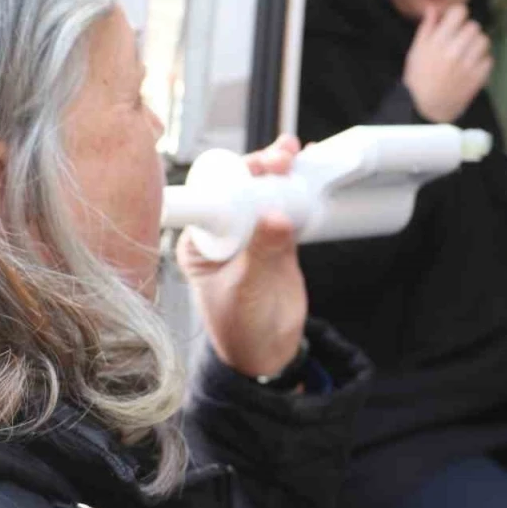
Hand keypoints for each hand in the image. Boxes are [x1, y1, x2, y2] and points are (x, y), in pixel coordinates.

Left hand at [177, 135, 307, 377]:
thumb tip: (278, 215)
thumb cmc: (242, 330)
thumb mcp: (248, 290)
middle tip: (281, 158)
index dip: (233, 175)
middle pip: (239, 186)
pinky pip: (285, 204)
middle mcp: (221, 232)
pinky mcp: (275, 238)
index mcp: (199, 242)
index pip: (212, 196)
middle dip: (259, 166)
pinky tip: (307, 167)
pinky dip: (296, 186)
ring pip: (263, 191)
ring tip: (295, 153)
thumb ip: (263, 253)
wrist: (269, 354)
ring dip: (278, 169)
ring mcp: (249, 233)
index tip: (255, 168)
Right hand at [402, 3, 493, 123]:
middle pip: (474, 26)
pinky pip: (489, 60)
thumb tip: (432, 7)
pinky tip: (472, 66)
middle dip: (467, 31)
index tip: (454, 23)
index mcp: (437, 41)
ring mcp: (467, 65)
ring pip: (484, 41)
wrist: (424, 109)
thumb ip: (426, 28)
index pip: (459, 13)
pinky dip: (483, 61)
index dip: (458, 15)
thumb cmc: (417, 79)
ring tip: (469, 52)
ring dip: (477, 44)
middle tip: (461, 40)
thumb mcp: (416, 51)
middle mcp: (453, 51)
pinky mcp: (477, 78)